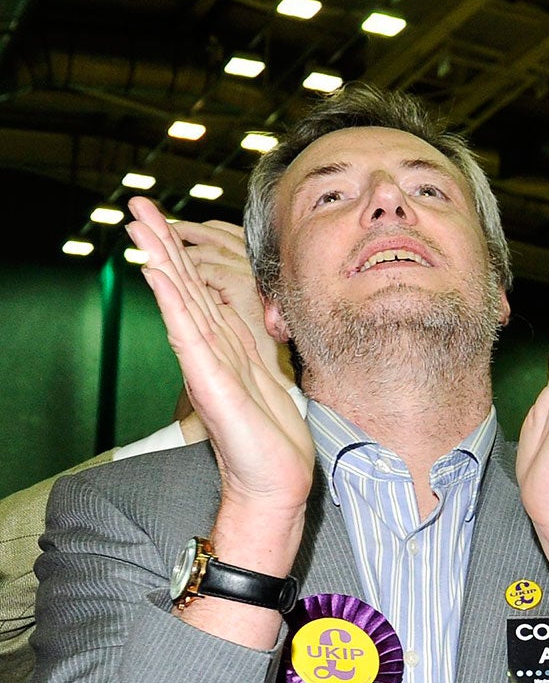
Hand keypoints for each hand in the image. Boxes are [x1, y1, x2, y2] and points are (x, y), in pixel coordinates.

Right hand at [160, 217, 292, 439]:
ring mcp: (205, 362)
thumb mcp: (265, 376)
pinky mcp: (209, 381)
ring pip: (179, 300)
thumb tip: (247, 319)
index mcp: (224, 344)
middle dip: (162, 242)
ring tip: (140, 226)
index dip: (180, 251)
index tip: (163, 218)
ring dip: (161, 260)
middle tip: (138, 204)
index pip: (198, 287)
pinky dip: (172, 302)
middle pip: (182, 284)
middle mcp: (209, 347)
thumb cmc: (271, 434)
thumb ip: (251, 346)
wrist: (276, 477)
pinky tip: (157, 275)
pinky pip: (187, 334)